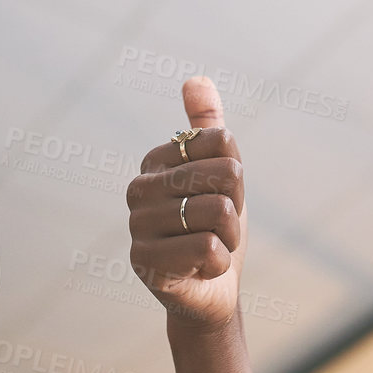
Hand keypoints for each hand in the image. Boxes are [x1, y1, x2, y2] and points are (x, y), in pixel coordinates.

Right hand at [128, 77, 244, 329]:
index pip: (223, 142)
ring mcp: (136, 226)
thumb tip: (196, 80)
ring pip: (217, 212)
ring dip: (229, 238)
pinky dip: (219, 262)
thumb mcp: (222, 174)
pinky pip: (207, 247)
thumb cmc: (215, 228)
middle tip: (217, 227)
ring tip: (209, 247)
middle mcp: (138, 188)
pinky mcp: (144, 262)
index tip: (220, 195)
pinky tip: (200, 269)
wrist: (211, 292)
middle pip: (225, 175)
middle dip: (236, 208)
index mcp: (155, 159)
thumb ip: (209, 129)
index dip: (236, 175)